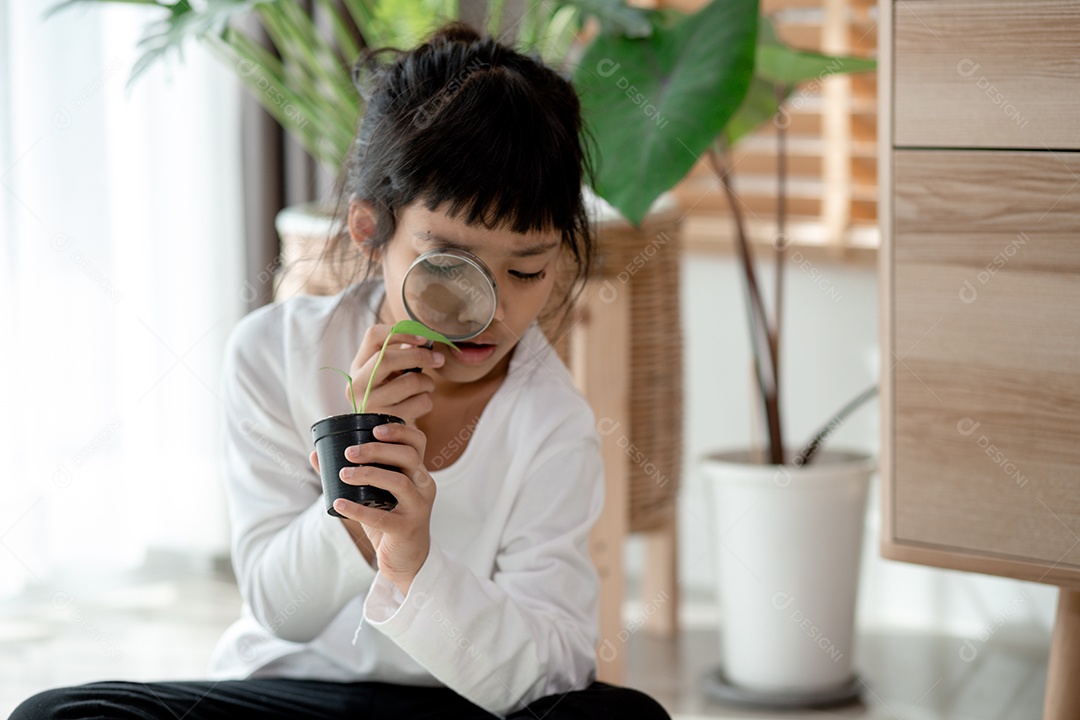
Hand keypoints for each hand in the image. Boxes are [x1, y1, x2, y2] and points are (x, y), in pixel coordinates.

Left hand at [308, 422, 433, 594]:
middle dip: (376, 450)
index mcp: (418, 472)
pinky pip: (383, 517)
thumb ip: (349, 473)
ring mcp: (418, 508)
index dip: (399, 431)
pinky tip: (339, 503)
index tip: (374, 429)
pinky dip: (358, 509)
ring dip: (368, 474)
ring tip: (343, 474)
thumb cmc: (390, 519)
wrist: (407, 558)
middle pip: (407, 456)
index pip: (417, 441)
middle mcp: (424, 486)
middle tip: (349, 453)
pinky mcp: (407, 529)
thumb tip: (315, 454)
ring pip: (398, 482)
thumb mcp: (374, 494)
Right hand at [346, 324, 444, 424]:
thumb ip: (404, 353)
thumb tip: (427, 339)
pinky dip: (427, 401)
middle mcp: (358, 385)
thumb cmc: (392, 396)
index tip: (424, 338)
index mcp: (358, 366)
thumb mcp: (390, 374)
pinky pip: (420, 402)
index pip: (373, 336)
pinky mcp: (388, 422)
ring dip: (427, 382)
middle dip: (420, 355)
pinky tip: (419, 405)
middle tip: (439, 359)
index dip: (401, 332)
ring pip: (410, 381)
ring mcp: (370, 405)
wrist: (387, 436)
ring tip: (425, 387)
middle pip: (387, 358)